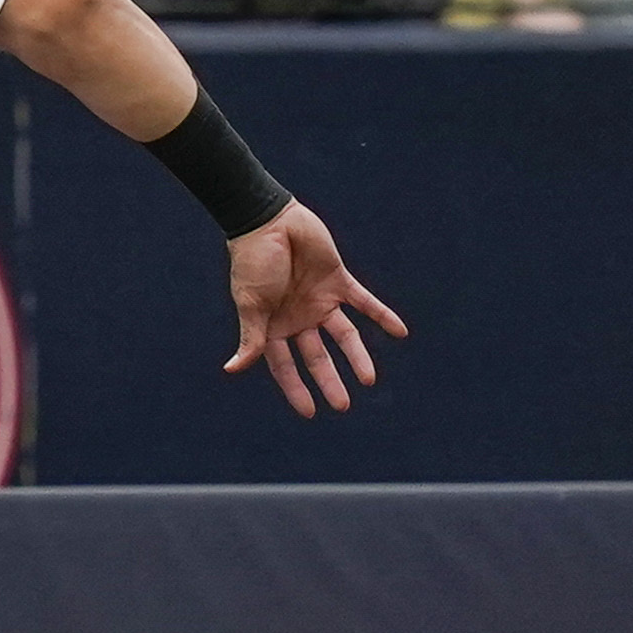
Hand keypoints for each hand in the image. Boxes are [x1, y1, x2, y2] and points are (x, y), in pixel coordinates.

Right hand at [223, 198, 406, 417]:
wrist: (268, 220)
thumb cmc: (252, 262)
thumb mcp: (250, 304)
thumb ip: (251, 337)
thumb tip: (232, 369)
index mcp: (272, 326)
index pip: (286, 365)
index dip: (296, 389)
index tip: (310, 413)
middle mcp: (298, 318)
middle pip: (317, 356)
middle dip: (329, 380)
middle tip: (343, 405)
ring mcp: (319, 300)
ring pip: (343, 335)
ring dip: (357, 356)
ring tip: (369, 380)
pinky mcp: (338, 280)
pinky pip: (364, 302)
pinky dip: (382, 316)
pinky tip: (400, 332)